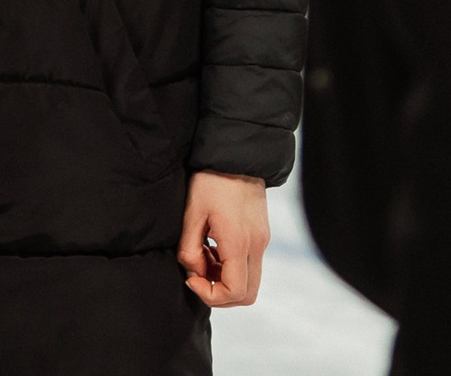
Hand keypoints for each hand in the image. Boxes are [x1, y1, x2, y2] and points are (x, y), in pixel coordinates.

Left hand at [179, 170, 268, 307]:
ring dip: (225, 280)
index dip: (210, 294)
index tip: (191, 277)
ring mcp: (261, 241)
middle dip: (220, 294)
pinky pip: (249, 265)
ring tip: (203, 256)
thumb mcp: (192, 212)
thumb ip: (189, 248)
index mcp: (239, 243)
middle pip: (247, 295)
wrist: (236, 155)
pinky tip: (213, 247)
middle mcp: (256, 246)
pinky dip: (231, 267)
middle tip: (198, 274)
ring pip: (249, 282)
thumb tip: (193, 271)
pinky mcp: (260, 235)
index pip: (234, 292)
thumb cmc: (212, 181)